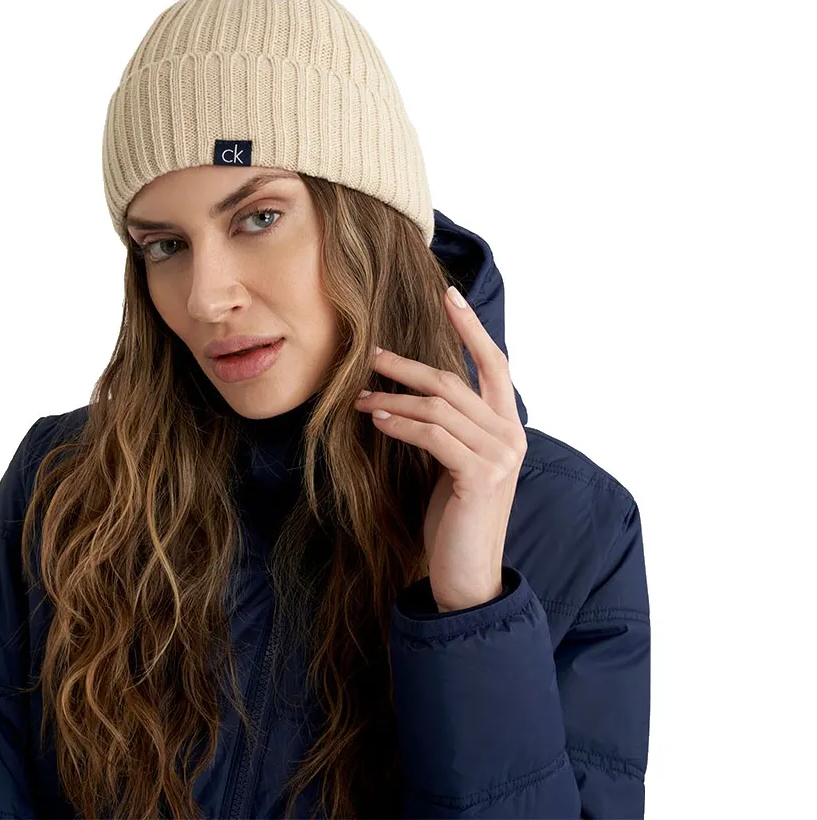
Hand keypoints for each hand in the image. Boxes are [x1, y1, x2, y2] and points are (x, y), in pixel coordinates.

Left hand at [353, 285, 527, 612]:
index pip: (494, 364)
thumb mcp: (454, 463)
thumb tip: (411, 392)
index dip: (471, 327)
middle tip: (371, 353)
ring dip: (394, 397)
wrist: (467, 576)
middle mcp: (511, 436)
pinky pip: (434, 436)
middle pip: (455, 381)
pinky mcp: (480, 476)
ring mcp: (500, 456)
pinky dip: (401, 423)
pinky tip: (376, 419)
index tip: (449, 295)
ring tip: (359, 396)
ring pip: (440, 406)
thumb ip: (448, 427)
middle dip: (409, 364)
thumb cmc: (454, 518)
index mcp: (508, 427)